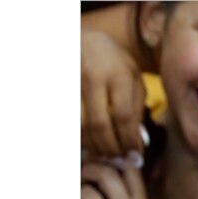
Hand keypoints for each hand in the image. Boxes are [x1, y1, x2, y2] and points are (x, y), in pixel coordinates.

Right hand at [81, 28, 144, 158]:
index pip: (124, 117)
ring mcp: (72, 81)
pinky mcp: (59, 87)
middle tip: (116, 158)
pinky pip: (68, 120)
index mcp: (119, 76)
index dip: (129, 141)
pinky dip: (77, 135)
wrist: (85, 39)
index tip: (134, 156)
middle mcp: (94, 77)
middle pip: (99, 124)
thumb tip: (137, 144)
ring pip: (79, 125)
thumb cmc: (115, 64)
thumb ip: (137, 108)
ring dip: (90, 145)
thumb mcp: (134, 79)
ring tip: (101, 153)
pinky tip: (86, 142)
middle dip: (109, 148)